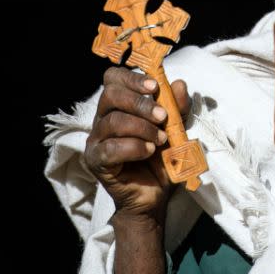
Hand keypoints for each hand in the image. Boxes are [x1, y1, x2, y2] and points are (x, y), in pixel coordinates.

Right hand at [84, 65, 190, 221]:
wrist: (156, 195)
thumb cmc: (162, 158)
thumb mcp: (176, 128)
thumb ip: (177, 107)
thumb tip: (178, 84)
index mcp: (119, 105)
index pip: (113, 79)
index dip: (132, 78)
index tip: (155, 87)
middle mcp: (102, 119)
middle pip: (110, 95)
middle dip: (140, 103)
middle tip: (162, 117)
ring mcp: (96, 140)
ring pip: (113, 121)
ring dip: (142, 128)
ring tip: (160, 140)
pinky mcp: (96, 161)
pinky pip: (111, 148)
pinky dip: (134, 147)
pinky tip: (149, 152)